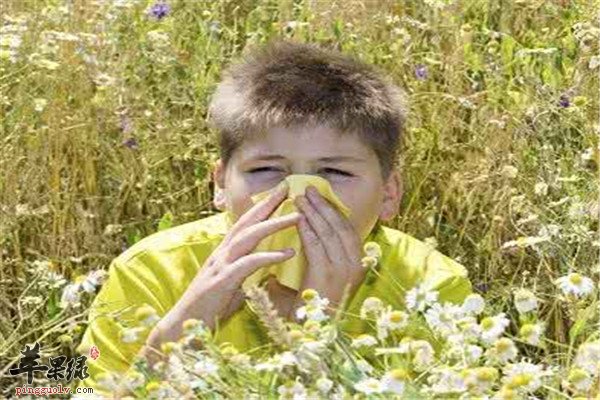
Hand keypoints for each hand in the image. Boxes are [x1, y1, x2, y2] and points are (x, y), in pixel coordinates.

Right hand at [144, 182, 301, 358]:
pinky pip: (249, 263)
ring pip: (249, 236)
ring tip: (297, 217)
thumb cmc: (210, 307)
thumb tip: (268, 268)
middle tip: (288, 188)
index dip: (262, 206)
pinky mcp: (223, 280)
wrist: (184, 326)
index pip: (246, 223)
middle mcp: (222, 252)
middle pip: (247, 221)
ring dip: (274, 224)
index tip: (281, 192)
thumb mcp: (233, 284)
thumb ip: (248, 272)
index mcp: (225, 252)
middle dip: (268, 203)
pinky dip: (270, 256)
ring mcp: (221, 265)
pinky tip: (289, 253)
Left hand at [293, 185, 365, 315]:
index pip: (348, 228)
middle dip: (324, 205)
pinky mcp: (326, 275)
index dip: (334, 209)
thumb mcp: (325, 271)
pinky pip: (316, 245)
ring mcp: (342, 270)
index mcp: (357, 263)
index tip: (320, 194)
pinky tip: (298, 217)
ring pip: (328, 232)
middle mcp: (354, 265)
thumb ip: (322, 251)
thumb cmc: (314, 301)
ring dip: (314, 212)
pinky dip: (307, 229)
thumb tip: (310, 225)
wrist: (311, 329)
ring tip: (300, 198)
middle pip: (340, 226)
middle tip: (308, 189)